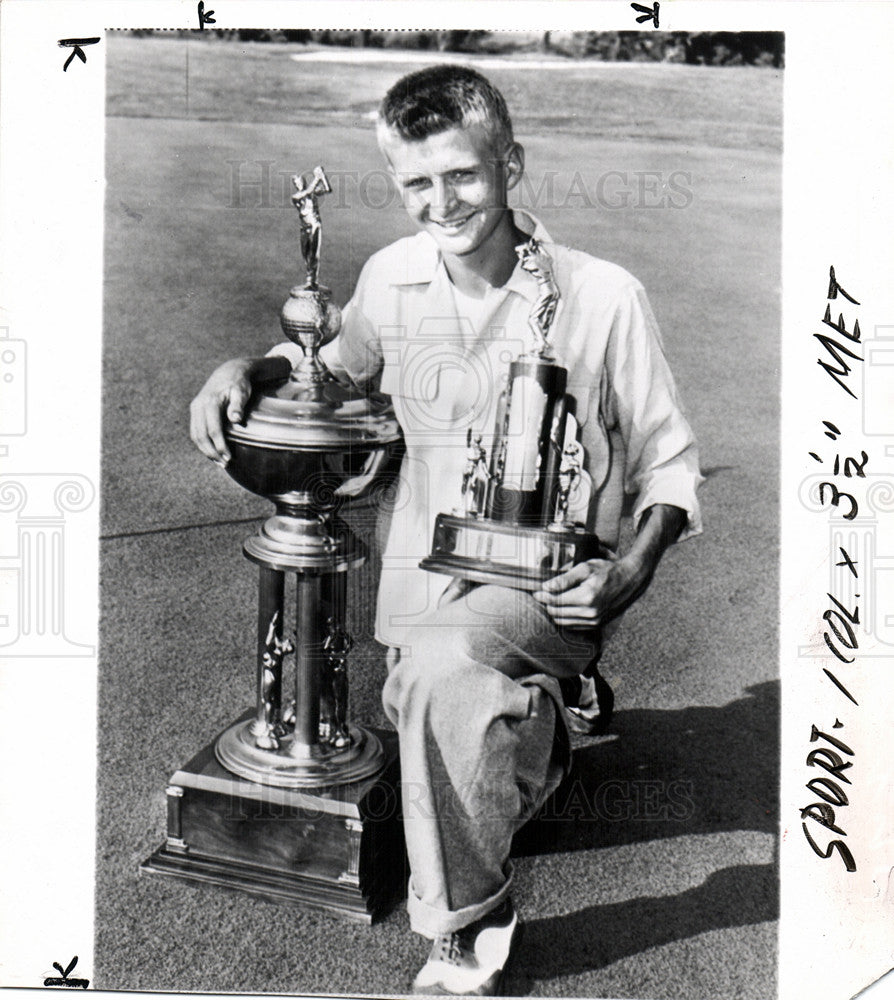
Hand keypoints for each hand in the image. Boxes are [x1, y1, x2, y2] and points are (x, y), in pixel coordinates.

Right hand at [189, 358, 254, 464]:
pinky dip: (202, 443)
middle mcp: (199, 405)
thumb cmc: (238, 384)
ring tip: (218, 462)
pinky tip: (212, 452)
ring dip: (205, 450)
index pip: (213, 430)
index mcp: (210, 402)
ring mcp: (195, 408)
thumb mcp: (242, 392)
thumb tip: (236, 419)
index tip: (229, 458)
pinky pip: (195, 431)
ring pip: (196, 435)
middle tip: (224, 464)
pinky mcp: (195, 411)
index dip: (220, 445)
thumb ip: (238, 405)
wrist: (228, 372)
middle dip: (212, 452)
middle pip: (201, 435)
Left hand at [532, 555, 650, 627]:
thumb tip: (546, 587)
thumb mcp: (586, 568)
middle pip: (557, 613)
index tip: (537, 591)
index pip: (556, 601)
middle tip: (541, 595)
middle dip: (547, 604)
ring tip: (551, 600)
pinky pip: (573, 625)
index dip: (543, 596)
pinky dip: (565, 618)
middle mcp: (590, 613)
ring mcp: (594, 621)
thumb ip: (565, 579)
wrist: (630, 580)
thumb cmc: (608, 571)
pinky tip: (563, 607)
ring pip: (563, 622)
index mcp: (586, 597)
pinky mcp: (596, 624)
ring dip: (555, 612)